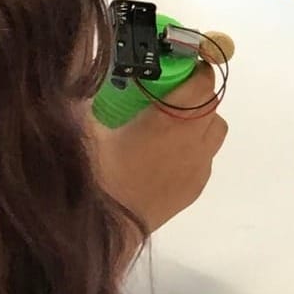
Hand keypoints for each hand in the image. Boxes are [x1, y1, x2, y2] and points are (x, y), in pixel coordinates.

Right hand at [90, 62, 228, 233]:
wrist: (99, 233)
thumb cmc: (89, 175)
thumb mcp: (80, 124)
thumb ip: (89, 89)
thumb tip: (88, 61)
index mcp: (172, 123)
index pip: (201, 81)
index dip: (190, 66)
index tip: (170, 60)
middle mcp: (194, 144)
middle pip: (210, 103)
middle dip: (189, 90)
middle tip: (157, 89)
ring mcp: (198, 169)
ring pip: (212, 130)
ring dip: (195, 118)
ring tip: (158, 121)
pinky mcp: (194, 190)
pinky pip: (203, 156)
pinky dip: (190, 145)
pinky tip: (156, 152)